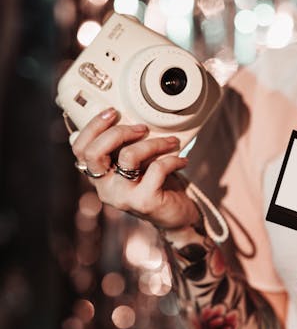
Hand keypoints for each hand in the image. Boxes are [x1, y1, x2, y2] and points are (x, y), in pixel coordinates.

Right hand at [70, 107, 198, 230]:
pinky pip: (157, 169)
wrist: (176, 217)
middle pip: (95, 152)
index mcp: (98, 176)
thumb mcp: (137, 164)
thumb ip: (125, 147)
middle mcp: (104, 188)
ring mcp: (123, 197)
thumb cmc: (156, 184)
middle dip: (119, 132)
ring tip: (172, 142)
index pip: (80, 149)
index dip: (93, 127)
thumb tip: (128, 116)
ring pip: (128, 156)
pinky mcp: (144, 202)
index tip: (113, 112)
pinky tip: (182, 160)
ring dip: (154, 143)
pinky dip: (173, 160)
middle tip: (143, 128)